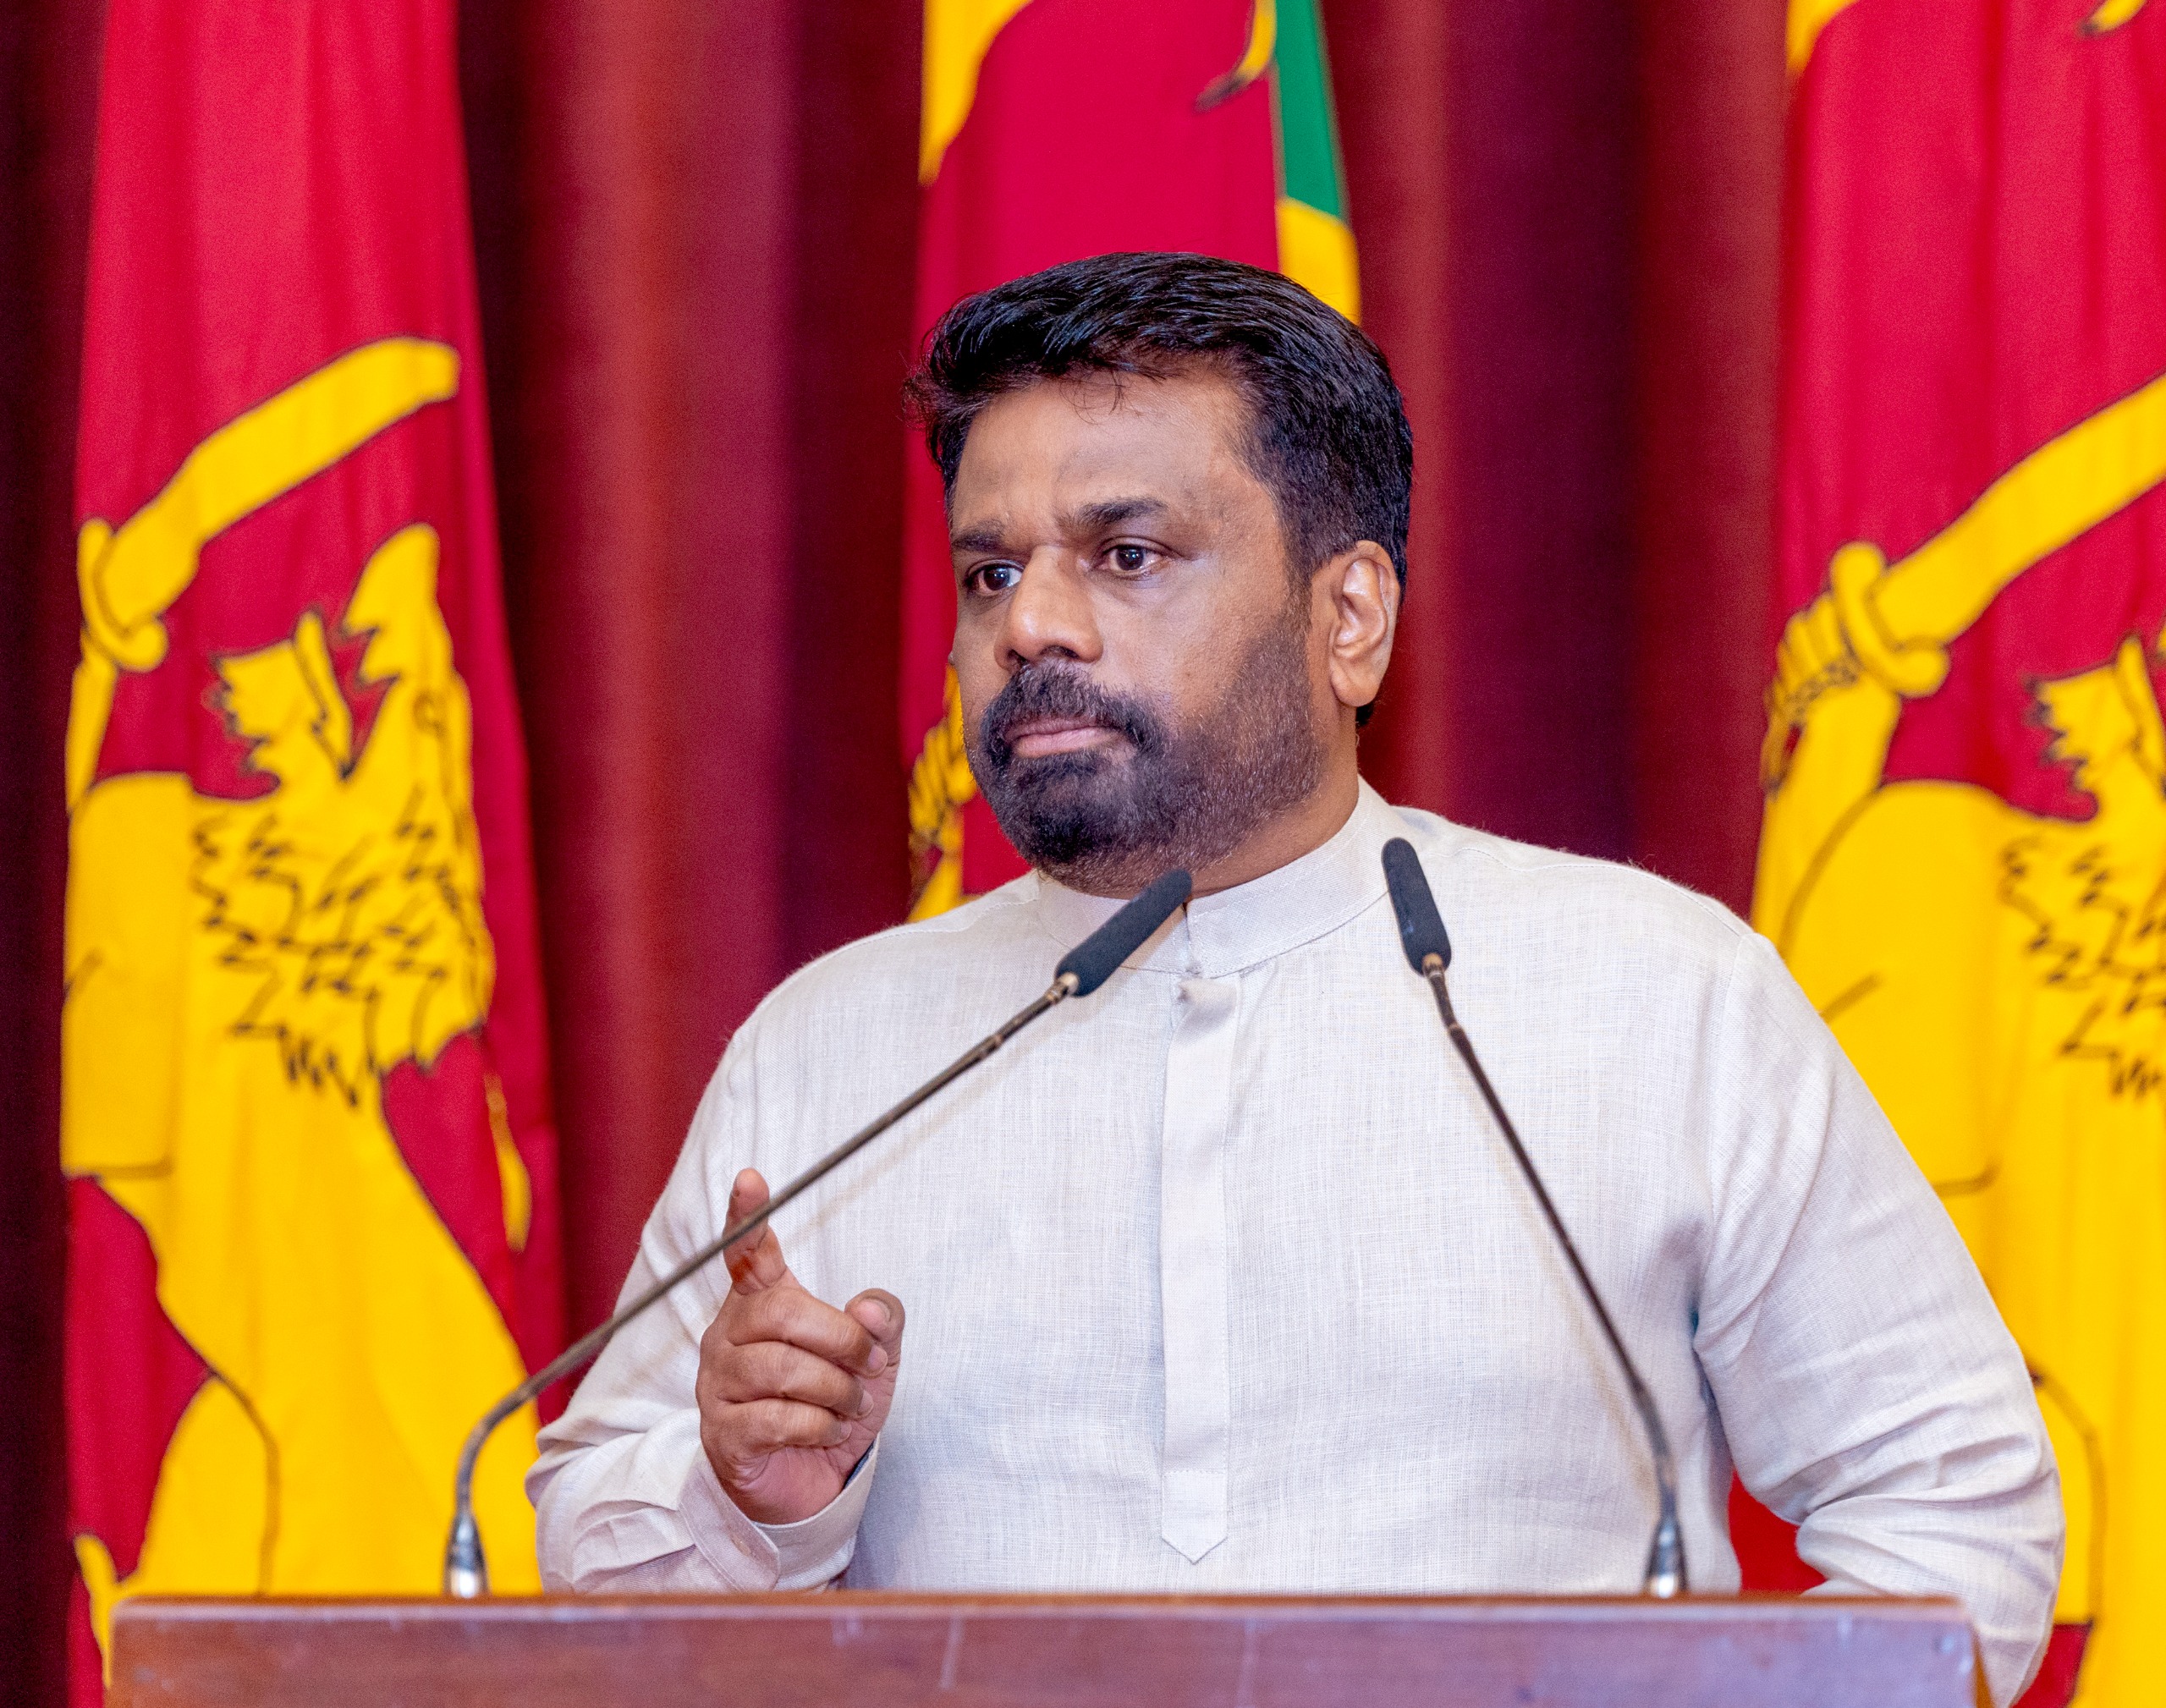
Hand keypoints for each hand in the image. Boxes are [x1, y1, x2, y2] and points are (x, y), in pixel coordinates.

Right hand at [695, 1168, 904, 1524]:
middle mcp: (729, 1335)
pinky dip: (820, 1425)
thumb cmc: (831, 1404)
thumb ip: (880, 1322)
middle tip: (870, 1363)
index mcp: (760, 1302)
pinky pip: (778, 1418)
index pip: (747, 1251)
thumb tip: (869, 1306)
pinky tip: (828, 1431)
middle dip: (841, 1338)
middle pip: (781, 1311)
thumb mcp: (872, 1359)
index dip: (748, 1215)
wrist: (809, 1483)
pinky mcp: (723, 1433)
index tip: (751, 1177)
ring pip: (782, 1367)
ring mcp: (718, 1384)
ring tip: (851, 1405)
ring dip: (836, 1389)